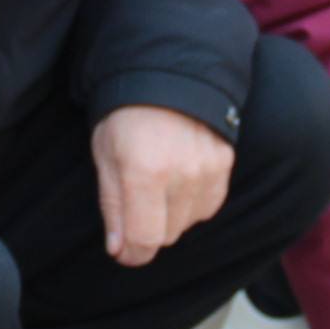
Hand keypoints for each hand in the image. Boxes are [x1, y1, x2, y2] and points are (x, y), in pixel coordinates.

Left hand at [92, 103, 233, 266]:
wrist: (167, 74)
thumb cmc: (126, 116)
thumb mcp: (106, 157)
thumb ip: (113, 207)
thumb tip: (120, 250)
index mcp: (143, 171)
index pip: (145, 239)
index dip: (132, 254)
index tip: (125, 251)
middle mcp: (180, 174)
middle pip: (167, 236)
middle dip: (148, 229)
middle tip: (136, 198)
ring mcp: (207, 169)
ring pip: (188, 222)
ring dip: (171, 215)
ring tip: (158, 181)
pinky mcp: (224, 165)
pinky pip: (208, 206)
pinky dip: (192, 201)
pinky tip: (179, 177)